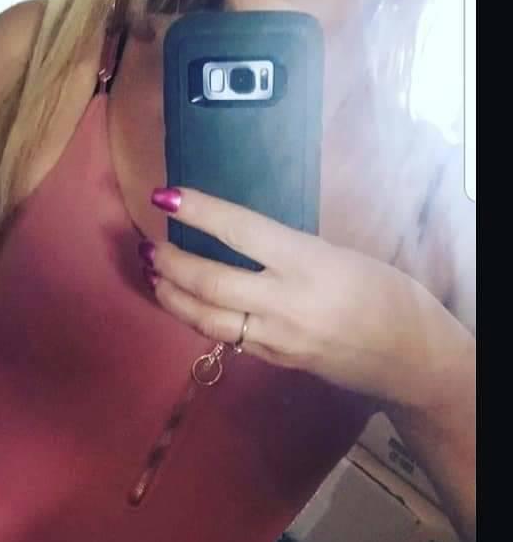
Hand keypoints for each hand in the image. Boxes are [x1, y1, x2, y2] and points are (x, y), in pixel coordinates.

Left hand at [141, 187, 446, 407]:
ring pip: (206, 318)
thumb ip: (286, 248)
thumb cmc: (384, 293)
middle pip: (211, 282)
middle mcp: (286, 303)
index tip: (165, 196)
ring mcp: (275, 338)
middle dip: (171, 263)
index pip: (240, 231)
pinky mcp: (272, 361)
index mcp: (308, 264)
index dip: (199, 211)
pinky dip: (195, 317)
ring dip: (171, 295)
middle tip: (147, 246)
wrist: (410, 358)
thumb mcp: (338, 254)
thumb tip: (237, 235)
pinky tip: (181, 302)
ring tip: (151, 273)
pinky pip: (224, 337)